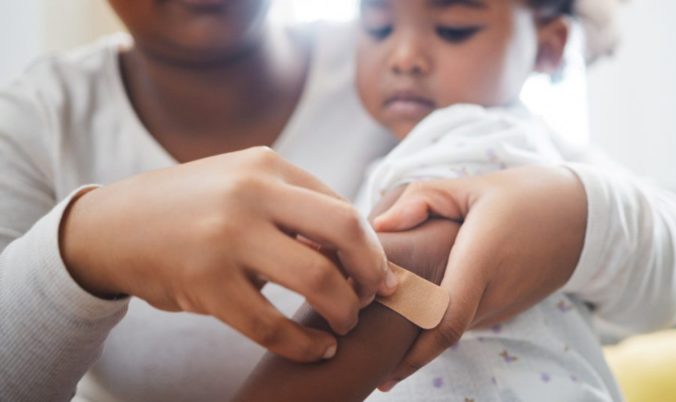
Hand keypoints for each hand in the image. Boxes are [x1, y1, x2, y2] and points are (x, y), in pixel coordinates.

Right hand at [60, 146, 397, 361]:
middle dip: (372, 271)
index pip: (343, 207)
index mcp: (267, 166)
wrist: (113, 226)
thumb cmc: (191, 209)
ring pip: (317, 278)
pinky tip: (317, 350)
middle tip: (375, 297)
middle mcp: (251, 193)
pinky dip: (305, 345)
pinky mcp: (206, 284)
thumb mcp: (242, 185)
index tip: (379, 275)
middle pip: (345, 230)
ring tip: (344, 323)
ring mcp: (227, 237)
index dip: (372, 247)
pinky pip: (272, 325)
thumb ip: (293, 207)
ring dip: (344, 310)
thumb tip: (355, 250)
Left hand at [372, 165, 586, 389]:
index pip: (444, 322)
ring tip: (384, 327)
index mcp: (480, 262)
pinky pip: (467, 319)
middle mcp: (493, 294)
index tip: (384, 375)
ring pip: (453, 329)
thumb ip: (423, 200)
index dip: (413, 355)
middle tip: (365, 350)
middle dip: (405, 347)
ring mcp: (503, 306)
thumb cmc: (524, 196)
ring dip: (421, 334)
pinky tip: (420, 308)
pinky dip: (441, 321)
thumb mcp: (473, 186)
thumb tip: (380, 224)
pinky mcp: (508, 308)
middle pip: (441, 333)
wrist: (584, 216)